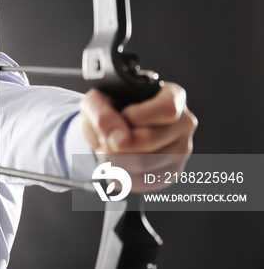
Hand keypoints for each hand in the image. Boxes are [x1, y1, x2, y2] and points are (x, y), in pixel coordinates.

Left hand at [79, 82, 197, 190]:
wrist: (110, 128)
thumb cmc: (108, 109)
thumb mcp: (96, 101)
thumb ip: (102, 114)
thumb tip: (119, 140)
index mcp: (172, 96)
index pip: (167, 110)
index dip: (137, 117)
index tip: (122, 116)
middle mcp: (183, 123)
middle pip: (151, 140)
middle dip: (116, 144)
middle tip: (104, 139)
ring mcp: (181, 150)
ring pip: (146, 165)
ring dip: (115, 162)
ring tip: (107, 151)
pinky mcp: (172, 172)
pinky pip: (144, 182)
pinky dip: (120, 177)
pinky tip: (114, 165)